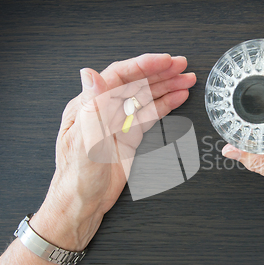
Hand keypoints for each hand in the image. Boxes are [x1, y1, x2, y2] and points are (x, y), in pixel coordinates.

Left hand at [31, 54, 195, 250]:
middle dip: (160, 72)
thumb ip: (91, 107)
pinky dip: (165, 104)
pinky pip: (150, 115)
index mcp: (88, 105)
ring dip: (166, 86)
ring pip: (145, 97)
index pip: (118, 76)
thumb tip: (89, 73)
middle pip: (135, 83)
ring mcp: (118, 122)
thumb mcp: (83, 142)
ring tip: (187, 78)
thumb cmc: (76, 177)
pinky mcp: (129, 136)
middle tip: (182, 65)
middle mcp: (104, 109)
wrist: (83, 204)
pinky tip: (178, 96)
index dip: (143, 65)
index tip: (165, 61)